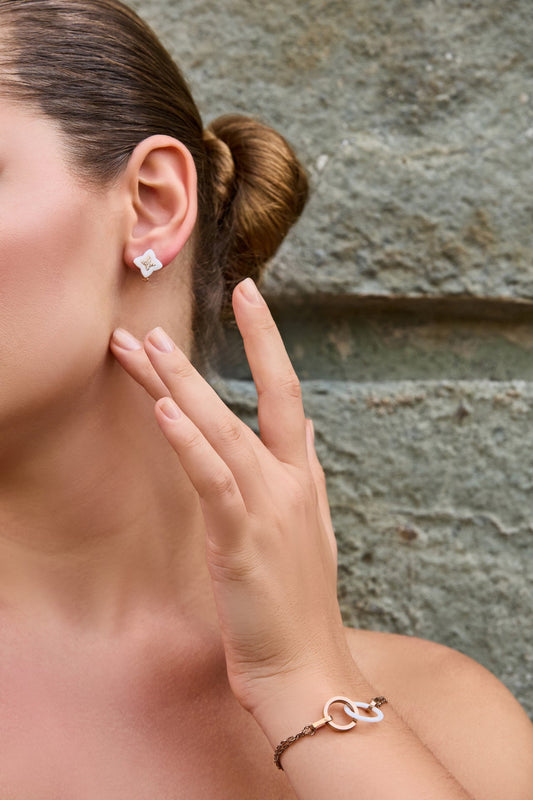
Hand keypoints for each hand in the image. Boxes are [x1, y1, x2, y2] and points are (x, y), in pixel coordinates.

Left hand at [110, 278, 352, 715]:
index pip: (286, 392)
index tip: (247, 297)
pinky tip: (163, 412)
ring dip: (180, 386)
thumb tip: (307, 429)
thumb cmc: (300, 604)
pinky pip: (213, 482)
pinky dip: (189, 445)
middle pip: (243, 403)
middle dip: (194, 364)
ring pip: (221, 431)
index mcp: (302, 477)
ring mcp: (268, 508)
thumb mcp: (312, 528)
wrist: (310, 668)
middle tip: (148, 328)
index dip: (267, 340)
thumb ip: (306, 471)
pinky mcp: (242, 541)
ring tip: (142, 347)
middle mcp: (289, 482)